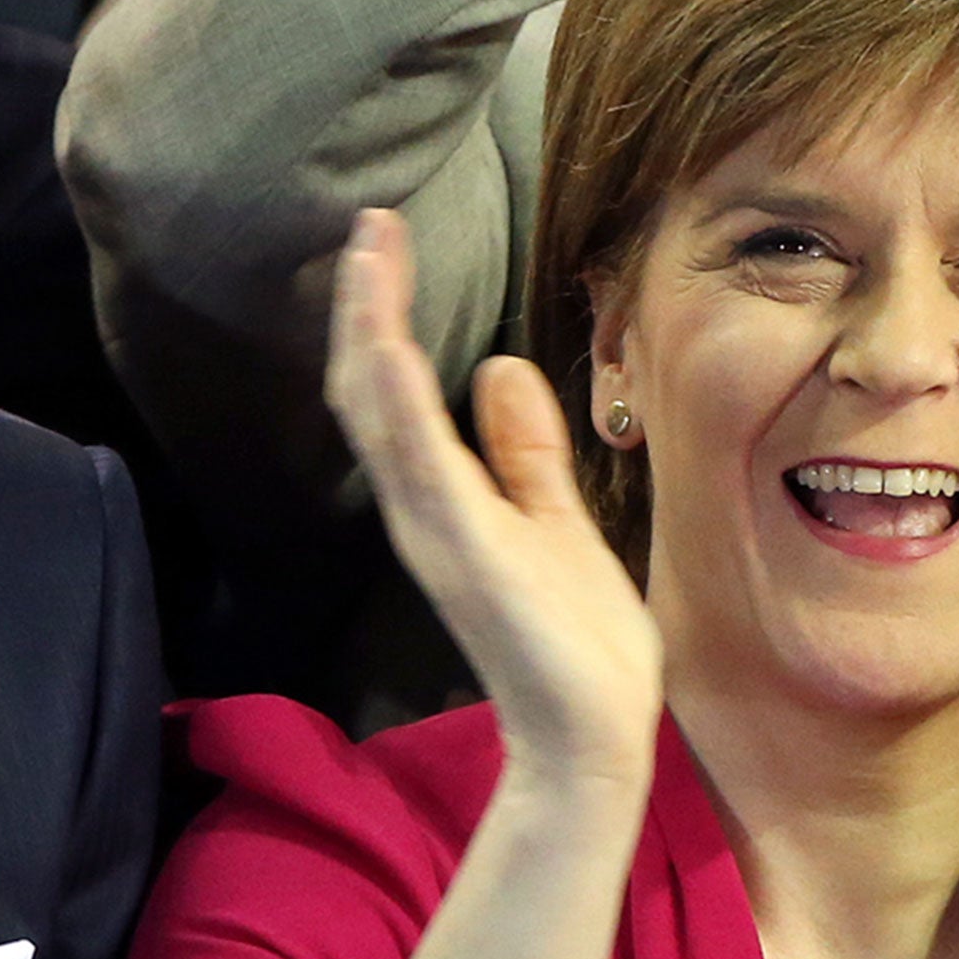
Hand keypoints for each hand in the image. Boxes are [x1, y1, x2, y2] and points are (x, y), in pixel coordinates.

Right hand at [327, 209, 661, 790]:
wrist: (591, 734)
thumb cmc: (574, 638)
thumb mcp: (555, 520)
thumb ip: (523, 451)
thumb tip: (497, 368)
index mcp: (446, 499)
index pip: (394, 390)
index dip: (382, 315)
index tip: (386, 241)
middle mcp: (425, 511)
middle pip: (371, 390)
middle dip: (366, 305)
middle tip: (369, 224)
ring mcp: (440, 534)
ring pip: (382, 417)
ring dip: (372, 330)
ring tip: (368, 255)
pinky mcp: (467, 559)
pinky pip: (421, 471)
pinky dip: (399, 407)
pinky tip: (387, 348)